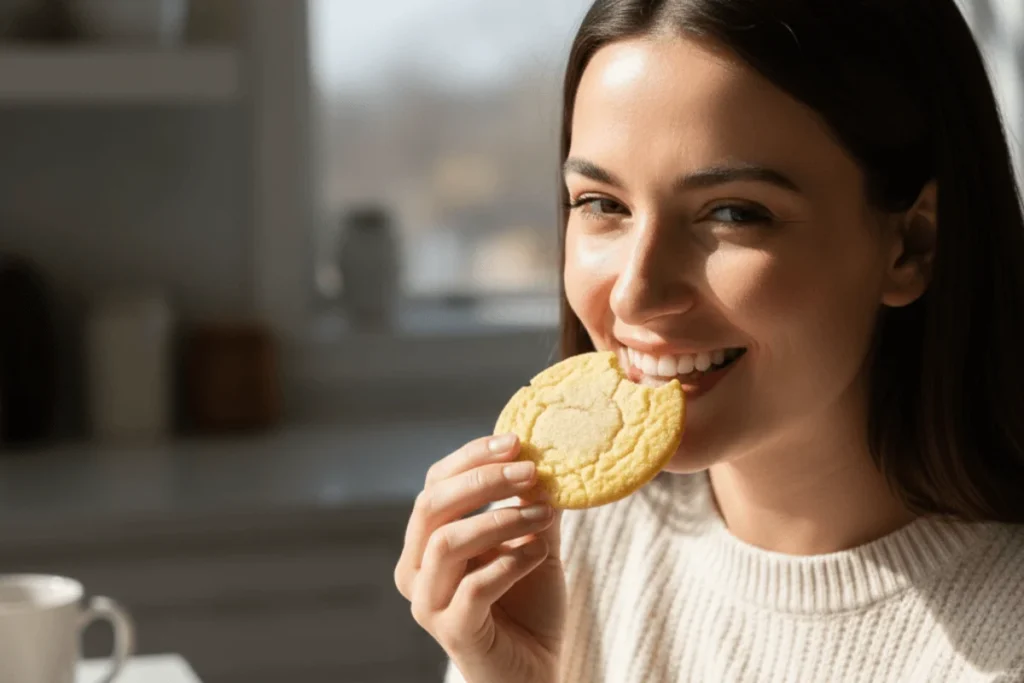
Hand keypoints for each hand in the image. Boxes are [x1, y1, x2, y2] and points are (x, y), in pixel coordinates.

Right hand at [394, 434, 565, 682]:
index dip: (471, 457)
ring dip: (500, 519)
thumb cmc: (528, 607)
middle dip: (483, 480)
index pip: (436, 483)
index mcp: (427, 542)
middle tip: (530, 470)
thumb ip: (532, 504)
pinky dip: (510, 562)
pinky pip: (474, 587)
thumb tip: (543, 455)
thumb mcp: (533, 542)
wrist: (535, 672)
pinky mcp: (453, 632)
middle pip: (432, 505)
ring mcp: (429, 603)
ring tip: (544, 514)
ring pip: (447, 542)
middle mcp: (416, 570)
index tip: (516, 441)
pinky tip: (539, 553)